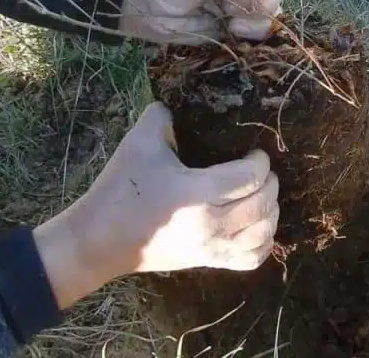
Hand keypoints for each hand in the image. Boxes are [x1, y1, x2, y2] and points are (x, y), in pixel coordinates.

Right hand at [33, 102, 279, 308]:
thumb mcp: (138, 143)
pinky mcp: (206, 262)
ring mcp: (211, 247)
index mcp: (198, 193)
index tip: (254, 152)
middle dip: (270, 183)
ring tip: (262, 195)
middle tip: (261, 170)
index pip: (250, 177)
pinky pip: (250, 260)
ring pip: (262, 234)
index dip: (260, 162)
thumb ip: (160, 118)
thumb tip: (174, 106)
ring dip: (270, 212)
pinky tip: (258, 227)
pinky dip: (263, 243)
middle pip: (262, 204)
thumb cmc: (120, 190)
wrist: (97, 241)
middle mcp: (212, 224)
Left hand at [119, 0, 283, 44]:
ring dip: (258, 18)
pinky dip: (254, 33)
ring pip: (273, 10)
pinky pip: (262, 30)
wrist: (145, 3)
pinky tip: (233, 29)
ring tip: (231, 20)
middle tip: (232, 4)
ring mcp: (244, 2)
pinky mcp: (239, 25)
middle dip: (261, 0)